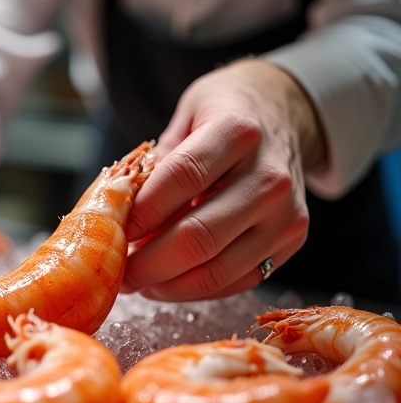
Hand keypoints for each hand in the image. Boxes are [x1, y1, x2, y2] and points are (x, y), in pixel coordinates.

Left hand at [121, 59, 326, 300]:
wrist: (287, 113)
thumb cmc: (224, 114)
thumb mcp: (186, 117)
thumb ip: (156, 164)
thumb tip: (117, 216)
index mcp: (238, 131)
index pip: (181, 178)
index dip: (141, 212)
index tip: (110, 230)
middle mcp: (269, 176)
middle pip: (198, 236)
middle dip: (146, 263)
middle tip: (115, 270)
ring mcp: (286, 214)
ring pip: (216, 271)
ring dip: (166, 284)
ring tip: (137, 279)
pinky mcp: (292, 242)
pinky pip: (235, 282)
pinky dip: (194, 289)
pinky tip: (167, 281)